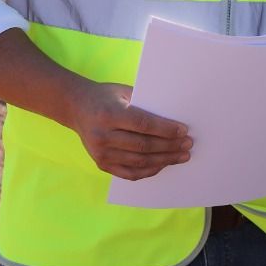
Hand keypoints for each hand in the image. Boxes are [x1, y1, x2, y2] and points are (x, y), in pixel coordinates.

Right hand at [66, 83, 191, 179]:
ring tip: (182, 156)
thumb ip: (145, 105)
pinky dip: (149, 170)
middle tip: (188, 145)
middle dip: (170, 147)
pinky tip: (163, 164)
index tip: (184, 131)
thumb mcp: (124, 92)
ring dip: (164, 160)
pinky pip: (129, 173)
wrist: (76, 108)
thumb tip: (175, 120)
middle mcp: (103, 136)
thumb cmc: (106, 97)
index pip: (143, 125)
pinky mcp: (101, 164)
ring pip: (139, 161)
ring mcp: (101, 153)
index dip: (166, 129)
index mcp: (110, 114)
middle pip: (143, 146)